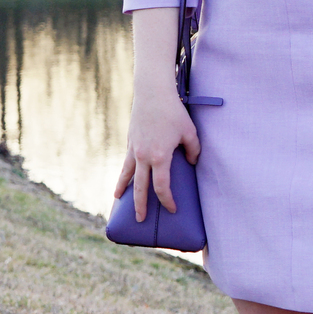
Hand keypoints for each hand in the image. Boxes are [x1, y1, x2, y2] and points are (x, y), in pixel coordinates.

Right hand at [115, 85, 199, 221]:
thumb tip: (192, 163)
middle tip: (141, 220)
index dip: (167, 200)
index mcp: (160, 157)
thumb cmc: (174, 112)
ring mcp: (134, 150)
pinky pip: (125, 163)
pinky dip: (122, 174)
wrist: (152, 93)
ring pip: (126, 176)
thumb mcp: (189, 131)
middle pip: (140, 187)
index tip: (172, 209)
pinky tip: (121, 180)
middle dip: (141, 205)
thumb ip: (193, 150)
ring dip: (123, 191)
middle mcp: (144, 156)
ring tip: (120, 201)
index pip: (162, 187)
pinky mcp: (130, 142)